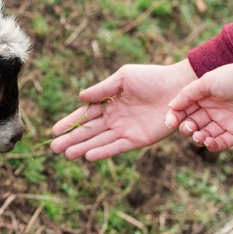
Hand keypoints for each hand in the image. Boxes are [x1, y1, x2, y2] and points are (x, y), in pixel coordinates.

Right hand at [50, 59, 197, 160]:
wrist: (179, 86)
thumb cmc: (152, 77)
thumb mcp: (123, 78)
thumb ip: (102, 89)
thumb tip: (80, 98)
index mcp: (110, 102)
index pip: (85, 114)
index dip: (70, 122)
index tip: (54, 130)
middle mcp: (115, 118)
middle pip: (89, 131)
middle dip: (71, 138)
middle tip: (54, 148)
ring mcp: (126, 130)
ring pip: (99, 141)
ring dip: (83, 147)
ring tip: (66, 154)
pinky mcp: (138, 139)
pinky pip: (117, 147)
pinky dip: (103, 152)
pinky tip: (88, 156)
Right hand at [165, 47, 232, 151]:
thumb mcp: (207, 81)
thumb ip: (187, 94)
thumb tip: (171, 107)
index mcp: (204, 95)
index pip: (184, 109)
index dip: (175, 116)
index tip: (169, 121)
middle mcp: (214, 109)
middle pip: (192, 123)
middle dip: (186, 127)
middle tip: (188, 127)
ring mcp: (226, 122)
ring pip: (205, 135)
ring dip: (197, 138)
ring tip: (198, 136)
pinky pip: (221, 143)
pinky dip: (212, 145)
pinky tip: (208, 142)